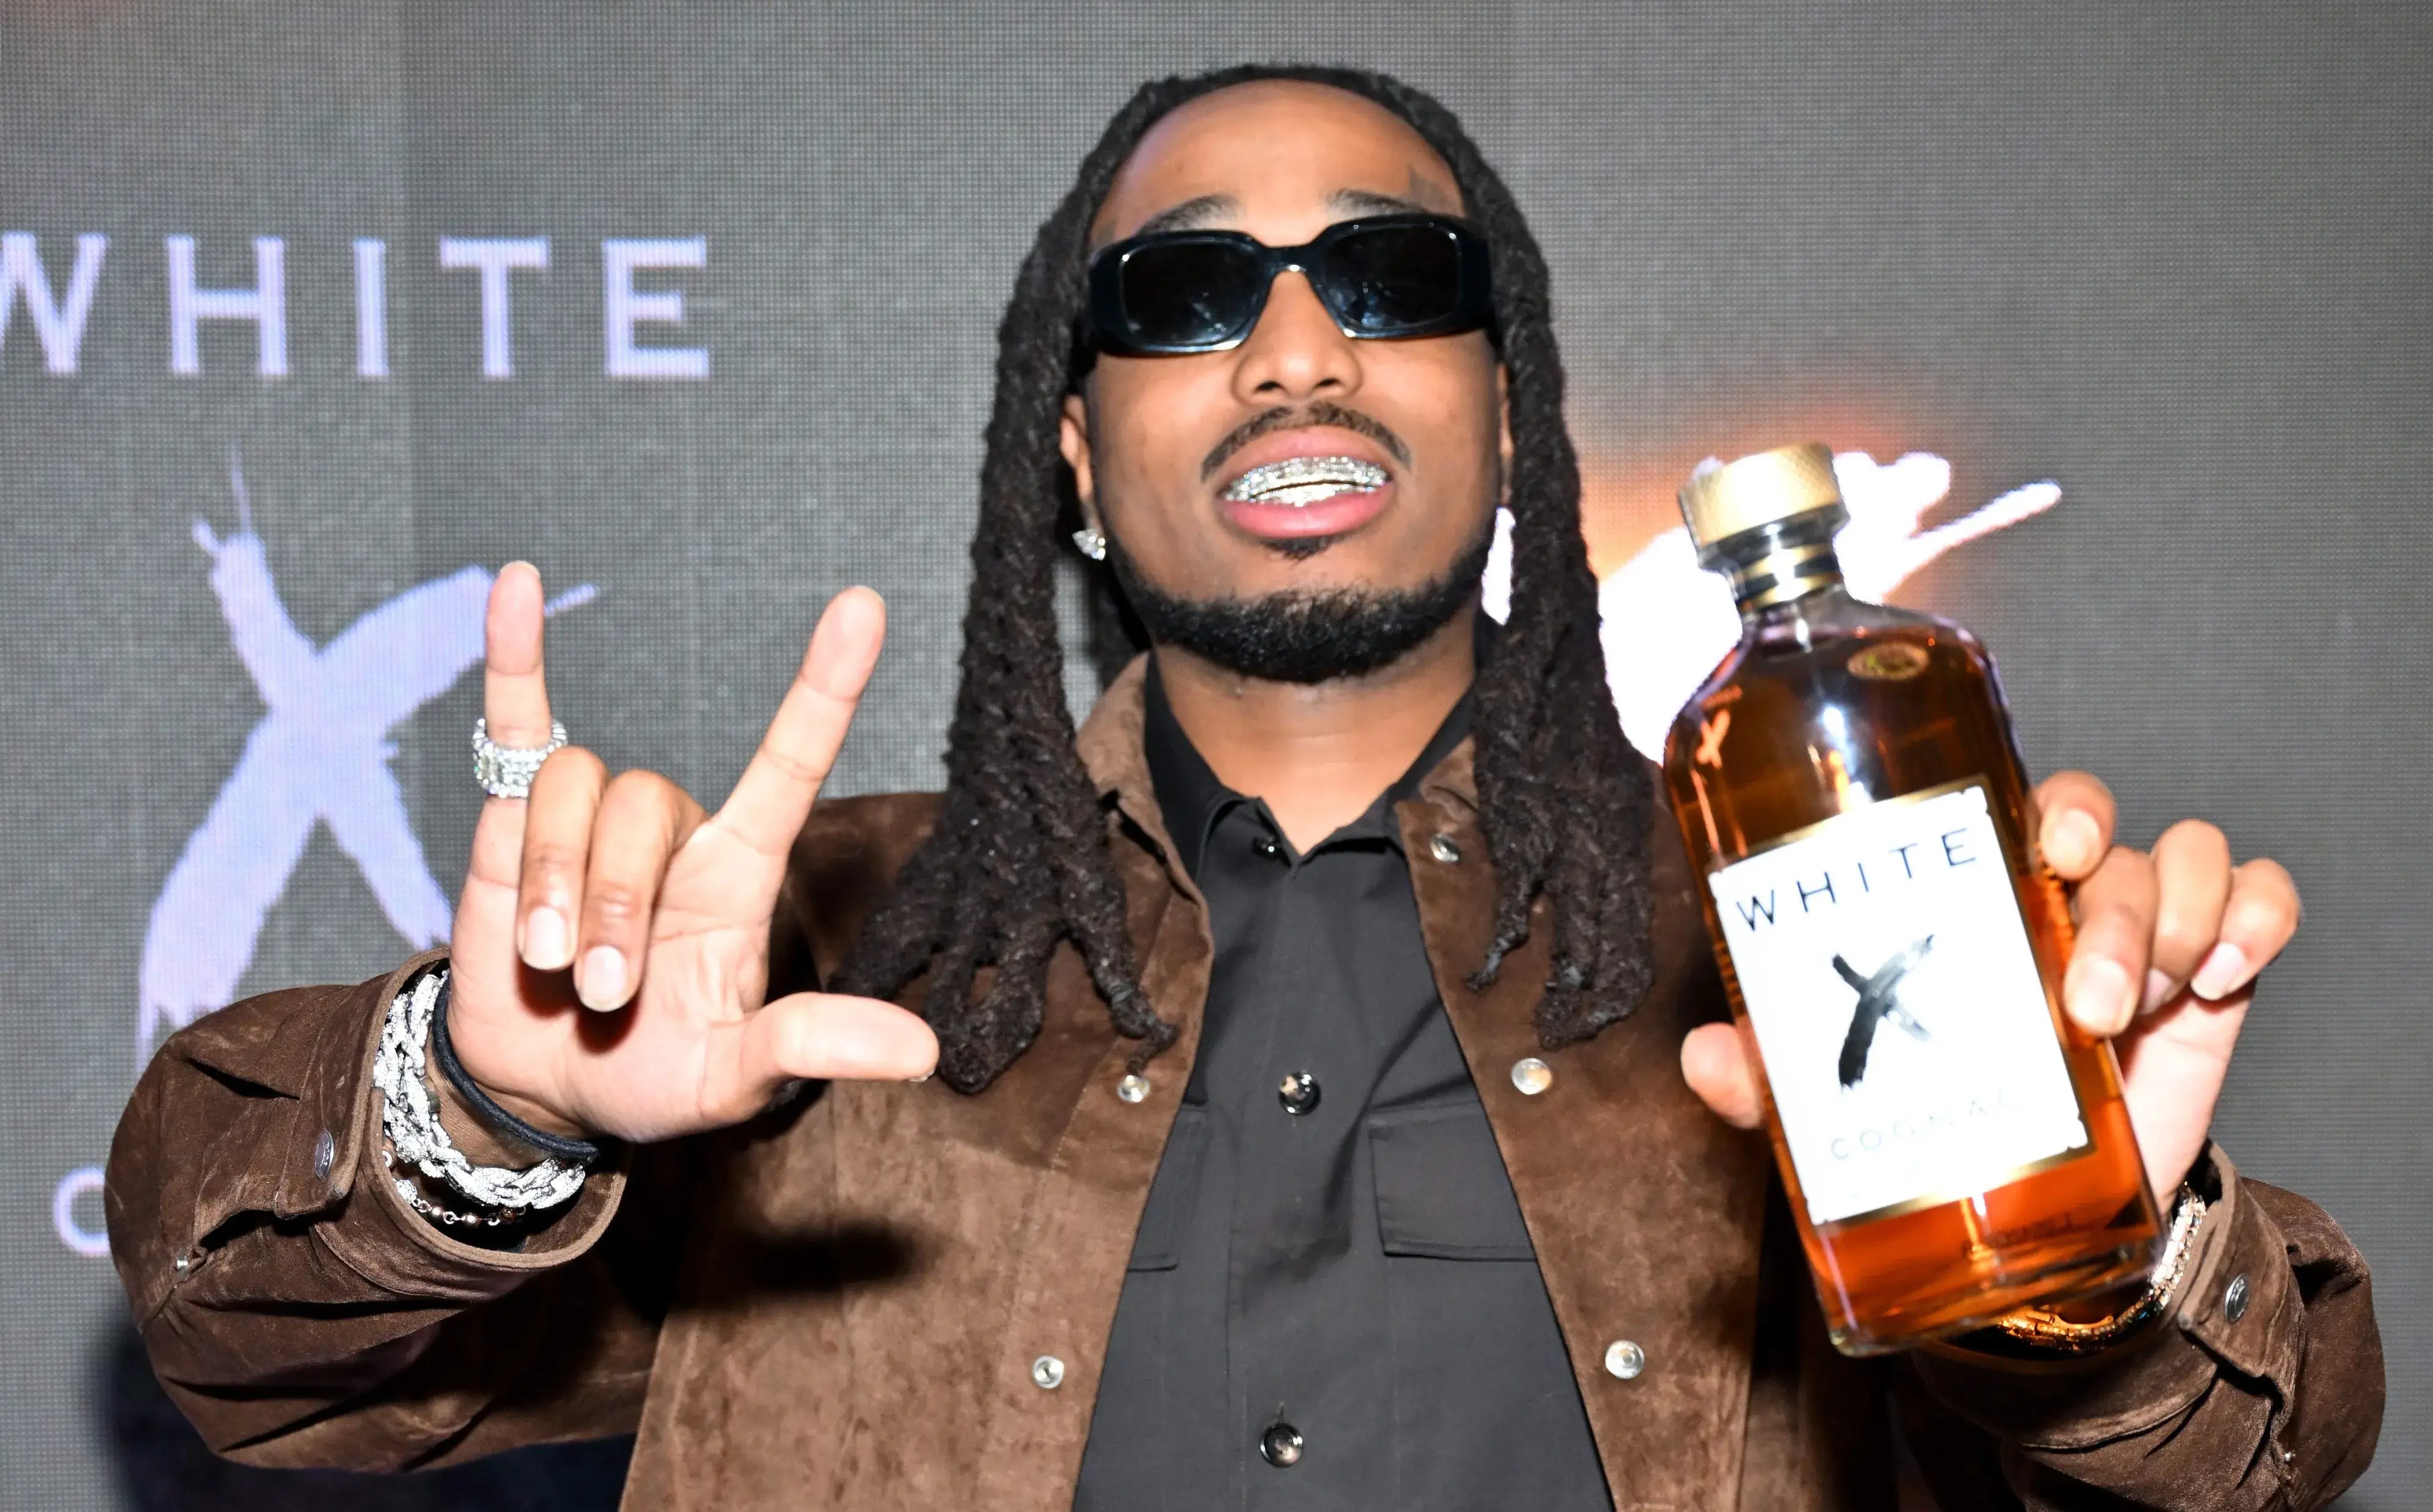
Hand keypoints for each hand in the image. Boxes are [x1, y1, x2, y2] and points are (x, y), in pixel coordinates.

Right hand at [443, 563, 937, 1142]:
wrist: (543, 1088)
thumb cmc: (653, 1076)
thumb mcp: (736, 1078)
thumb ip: (812, 1047)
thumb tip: (924, 1052)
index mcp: (738, 872)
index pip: (790, 762)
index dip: (825, 687)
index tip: (864, 606)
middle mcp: (673, 831)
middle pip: (644, 806)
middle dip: (612, 908)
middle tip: (604, 997)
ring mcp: (591, 819)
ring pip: (573, 789)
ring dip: (555, 883)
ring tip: (547, 966)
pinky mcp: (512, 821)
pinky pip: (517, 719)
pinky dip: (515, 653)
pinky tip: (516, 583)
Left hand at [1680, 772, 2300, 1205]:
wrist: (2037, 1216)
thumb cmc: (1941, 1109)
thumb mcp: (1852, 1096)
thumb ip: (1777, 1075)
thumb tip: (1704, 1057)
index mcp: (1973, 893)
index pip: (2010, 802)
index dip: (2045, 800)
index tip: (2049, 841)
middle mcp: (2055, 891)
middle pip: (2099, 826)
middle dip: (2104, 882)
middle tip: (2085, 989)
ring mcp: (2137, 925)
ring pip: (2176, 859)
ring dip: (2165, 924)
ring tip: (2127, 1013)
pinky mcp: (2212, 972)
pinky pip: (2255, 899)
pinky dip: (2253, 916)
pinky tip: (2222, 971)